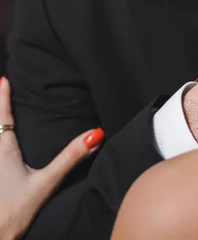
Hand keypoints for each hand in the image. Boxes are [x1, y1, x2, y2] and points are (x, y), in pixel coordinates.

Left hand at [0, 77, 103, 239]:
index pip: (3, 115)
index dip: (3, 96)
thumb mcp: (46, 184)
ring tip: (0, 118)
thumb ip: (70, 158)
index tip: (3, 79)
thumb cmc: (13, 212)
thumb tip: (95, 134)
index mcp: (4, 150)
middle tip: (0, 89)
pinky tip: (2, 153)